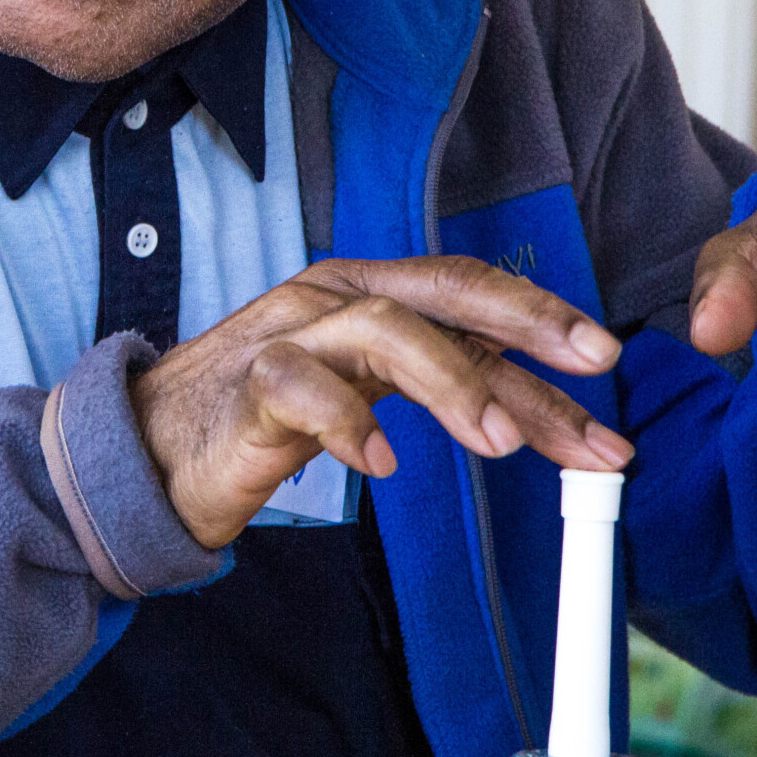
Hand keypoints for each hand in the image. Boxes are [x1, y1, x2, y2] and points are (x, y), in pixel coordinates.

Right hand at [128, 256, 634, 547]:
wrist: (148, 453)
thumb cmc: (261, 422)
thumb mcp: (368, 397)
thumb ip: (440, 390)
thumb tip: (541, 414)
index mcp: (366, 294)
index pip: (469, 297)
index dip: (542, 323)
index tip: (608, 368)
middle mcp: (333, 299)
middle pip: (441, 291)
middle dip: (525, 325)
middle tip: (593, 371)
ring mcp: (287, 335)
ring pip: (383, 329)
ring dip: (453, 383)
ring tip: (502, 444)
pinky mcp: (246, 386)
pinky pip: (302, 389)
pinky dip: (348, 423)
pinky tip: (384, 464)